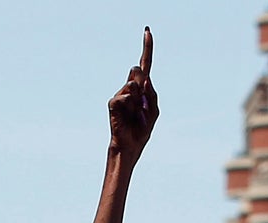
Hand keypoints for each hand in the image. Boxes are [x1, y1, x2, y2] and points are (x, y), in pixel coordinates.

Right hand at [108, 28, 158, 159]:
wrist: (130, 145)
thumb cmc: (142, 128)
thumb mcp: (154, 110)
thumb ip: (152, 94)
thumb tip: (142, 79)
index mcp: (142, 87)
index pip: (145, 64)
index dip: (147, 47)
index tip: (148, 31)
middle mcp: (130, 87)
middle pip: (139, 71)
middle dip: (143, 85)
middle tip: (142, 105)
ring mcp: (121, 93)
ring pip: (133, 85)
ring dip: (139, 101)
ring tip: (136, 115)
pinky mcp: (113, 102)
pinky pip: (126, 97)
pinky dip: (131, 108)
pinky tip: (129, 117)